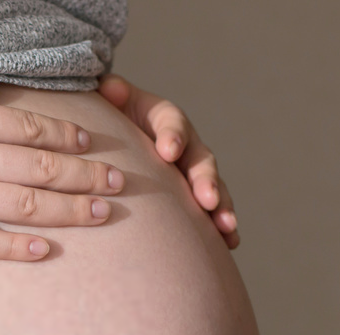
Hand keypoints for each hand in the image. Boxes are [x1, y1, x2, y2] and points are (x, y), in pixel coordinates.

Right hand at [0, 79, 123, 260]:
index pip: (30, 126)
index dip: (67, 135)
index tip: (91, 143)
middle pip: (41, 165)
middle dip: (86, 174)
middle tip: (118, 182)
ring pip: (26, 204)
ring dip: (70, 209)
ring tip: (103, 213)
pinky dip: (19, 247)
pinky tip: (48, 250)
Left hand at [98, 74, 238, 248]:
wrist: (120, 135)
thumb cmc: (113, 118)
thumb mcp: (111, 102)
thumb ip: (111, 95)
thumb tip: (109, 87)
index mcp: (164, 118)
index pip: (172, 122)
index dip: (172, 135)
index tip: (167, 151)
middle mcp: (186, 144)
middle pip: (200, 160)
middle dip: (205, 180)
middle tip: (207, 199)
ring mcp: (192, 172)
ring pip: (213, 187)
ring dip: (222, 206)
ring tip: (226, 226)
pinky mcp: (193, 195)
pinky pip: (212, 210)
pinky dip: (222, 225)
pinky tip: (230, 242)